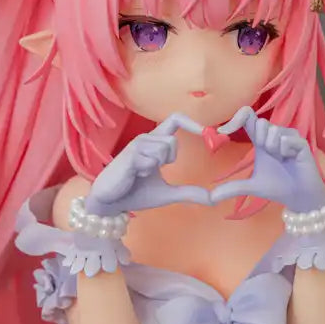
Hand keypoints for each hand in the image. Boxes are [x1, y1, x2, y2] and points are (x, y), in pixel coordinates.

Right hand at [85, 113, 211, 215]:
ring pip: (164, 147)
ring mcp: (137, 145)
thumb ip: (191, 193)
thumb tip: (214, 198)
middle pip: (172, 140)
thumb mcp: (168, 193)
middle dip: (170, 158)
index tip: (208, 134)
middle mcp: (146, 139)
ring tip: (140, 173)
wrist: (110, 203)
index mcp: (155, 144)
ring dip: (157, 166)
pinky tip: (134, 175)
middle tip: (153, 170)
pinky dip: (147, 171)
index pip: (175, 120)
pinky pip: (152, 159)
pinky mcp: (129, 154)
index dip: (192, 123)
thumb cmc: (136, 193)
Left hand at [209, 107, 324, 212]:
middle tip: (270, 156)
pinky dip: (284, 151)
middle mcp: (275, 134)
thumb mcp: (250, 186)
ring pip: (273, 131)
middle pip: (260, 122)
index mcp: (261, 140)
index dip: (236, 118)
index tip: (222, 132)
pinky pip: (285, 139)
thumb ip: (230, 189)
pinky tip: (291, 159)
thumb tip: (210, 199)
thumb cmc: (277, 188)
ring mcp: (289, 137)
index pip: (247, 117)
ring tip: (283, 160)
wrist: (299, 198)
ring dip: (273, 149)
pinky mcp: (301, 143)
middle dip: (260, 141)